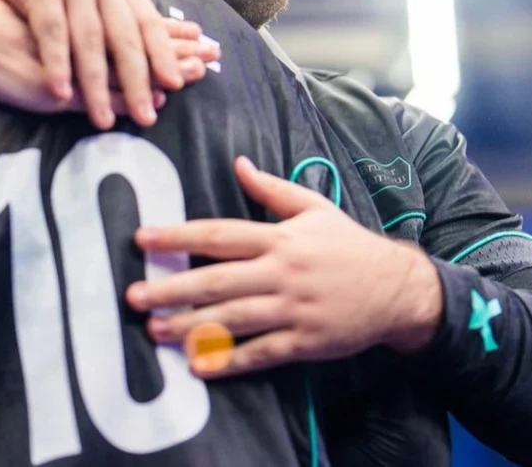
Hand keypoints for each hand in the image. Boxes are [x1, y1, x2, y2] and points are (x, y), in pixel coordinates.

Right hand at [0, 0, 181, 128]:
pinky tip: (61, 93)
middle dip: (139, 82)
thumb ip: (112, 1)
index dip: (164, 54)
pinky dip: (58, 64)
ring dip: (98, 85)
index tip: (177, 84)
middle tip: (148, 117)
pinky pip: (51, 33)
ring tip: (104, 121)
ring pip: (90, 42)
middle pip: (125, 39)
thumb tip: (140, 32)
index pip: (148, 23)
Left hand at [127, 157, 442, 377]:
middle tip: (134, 297)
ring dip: (191, 326)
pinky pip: (261, 352)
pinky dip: (230, 361)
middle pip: (218, 280)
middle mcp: (282, 273)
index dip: (178, 236)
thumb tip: (238, 163)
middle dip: (173, 288)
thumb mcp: (315, 209)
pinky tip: (199, 367)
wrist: (397, 288)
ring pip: (233, 319)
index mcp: (280, 238)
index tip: (141, 239)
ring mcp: (293, 309)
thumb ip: (272, 189)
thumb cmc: (350, 246)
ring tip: (155, 331)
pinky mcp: (304, 341)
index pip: (220, 234)